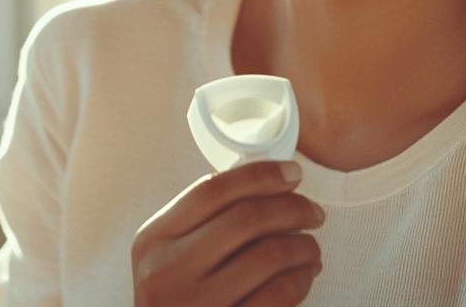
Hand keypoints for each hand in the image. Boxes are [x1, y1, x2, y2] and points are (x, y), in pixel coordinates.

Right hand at [131, 160, 324, 305]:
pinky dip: (301, 279)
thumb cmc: (177, 299)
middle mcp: (168, 271)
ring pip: (269, 255)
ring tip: (311, 247)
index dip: (260, 176)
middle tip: (312, 211)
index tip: (291, 173)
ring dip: (303, 246)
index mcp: (153, 240)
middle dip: (292, 208)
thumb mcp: (169, 258)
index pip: (212, 190)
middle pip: (246, 218)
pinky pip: (279, 294)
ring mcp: (196, 304)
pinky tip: (304, 275)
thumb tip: (264, 184)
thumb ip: (201, 223)